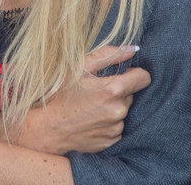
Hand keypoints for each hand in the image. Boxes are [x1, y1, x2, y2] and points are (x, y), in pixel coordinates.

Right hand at [12, 45, 150, 154]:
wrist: (46, 128)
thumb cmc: (59, 94)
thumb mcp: (78, 68)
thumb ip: (108, 55)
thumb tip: (132, 49)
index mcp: (113, 89)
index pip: (144, 78)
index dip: (134, 74)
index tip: (124, 74)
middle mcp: (119, 110)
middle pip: (131, 94)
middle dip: (118, 91)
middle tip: (95, 92)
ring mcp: (116, 128)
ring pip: (123, 111)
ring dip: (112, 107)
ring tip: (90, 108)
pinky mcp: (112, 141)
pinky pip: (117, 127)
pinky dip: (107, 123)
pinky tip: (90, 120)